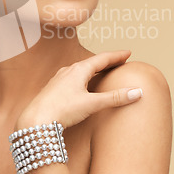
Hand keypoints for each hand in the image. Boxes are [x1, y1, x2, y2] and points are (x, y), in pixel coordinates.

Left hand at [14, 50, 142, 130]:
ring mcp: (60, 79)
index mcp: (79, 70)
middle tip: (120, 60)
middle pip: (92, 63)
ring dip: (94, 69)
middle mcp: (68, 71)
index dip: (117, 56)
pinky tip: (82, 84)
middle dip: (107, 61)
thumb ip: (115, 98)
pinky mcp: (54, 89)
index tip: (128, 53)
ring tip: (103, 70)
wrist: (36, 120)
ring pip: (81, 70)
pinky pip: (73, 78)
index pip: (102, 59)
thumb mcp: (92, 103)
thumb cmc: (62, 110)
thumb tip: (137, 92)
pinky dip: (84, 77)